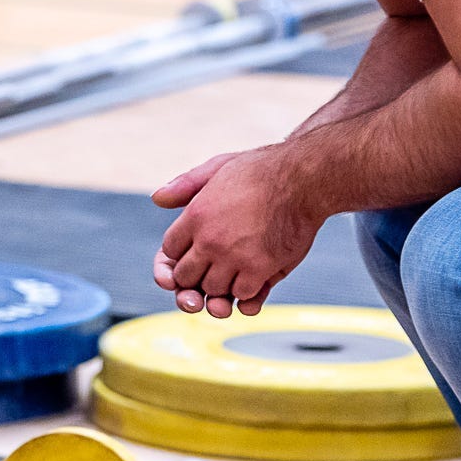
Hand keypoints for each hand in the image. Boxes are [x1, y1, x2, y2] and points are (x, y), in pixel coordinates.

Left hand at [152, 147, 322, 316]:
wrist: (303, 178)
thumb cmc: (261, 170)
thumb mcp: (217, 167)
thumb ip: (186, 184)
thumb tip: (157, 199)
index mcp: (195, 216)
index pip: (169, 250)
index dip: (179, 254)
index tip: (193, 252)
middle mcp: (209, 240)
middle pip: (185, 276)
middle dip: (193, 276)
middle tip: (210, 269)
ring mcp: (234, 257)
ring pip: (212, 289)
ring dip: (220, 285)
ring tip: (232, 273)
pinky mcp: (260, 269)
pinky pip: (242, 293)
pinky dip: (246, 290)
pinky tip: (252, 276)